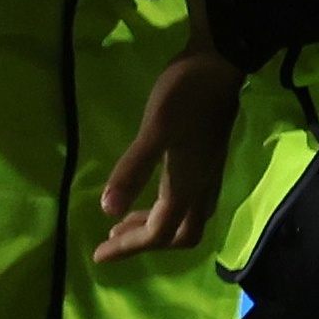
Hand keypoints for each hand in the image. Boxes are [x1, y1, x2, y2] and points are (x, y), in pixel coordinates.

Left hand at [92, 46, 242, 259]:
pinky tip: (151, 193)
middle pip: (178, 234)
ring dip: (155, 226)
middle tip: (111, 241)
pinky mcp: (208, 158)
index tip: (98, 256)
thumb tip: (106, 212)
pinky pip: (189, 201)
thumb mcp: (154, 130)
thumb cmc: (184, 95)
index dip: (128, 248)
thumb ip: (132, 170)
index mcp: (186, 186)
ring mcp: (208, 173)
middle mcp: (201, 187)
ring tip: (123, 222)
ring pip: (186, 218)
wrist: (220, 62)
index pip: (157, 233)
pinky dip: (166, 209)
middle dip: (144, 243)